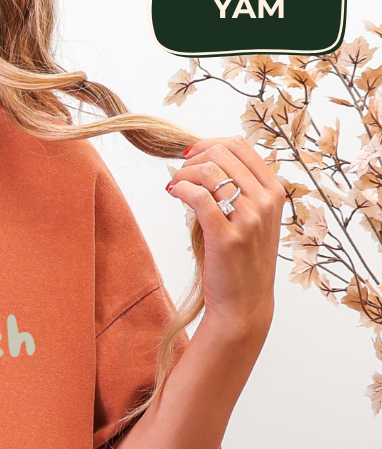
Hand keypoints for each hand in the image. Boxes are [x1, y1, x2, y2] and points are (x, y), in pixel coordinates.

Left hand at [167, 134, 283, 336]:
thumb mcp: (250, 220)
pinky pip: (199, 198)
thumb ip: (238, 192)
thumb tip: (204, 165)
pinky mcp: (227, 237)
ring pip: (211, 172)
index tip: (189, 155)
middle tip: (178, 174)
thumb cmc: (240, 262)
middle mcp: (266, 201)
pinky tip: (173, 193)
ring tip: (174, 186)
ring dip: (184, 173)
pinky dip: (181, 189)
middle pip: (224, 153)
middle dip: (193, 158)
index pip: (241, 146)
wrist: (243, 304)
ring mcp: (249, 219)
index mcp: (274, 191)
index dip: (209, 144)